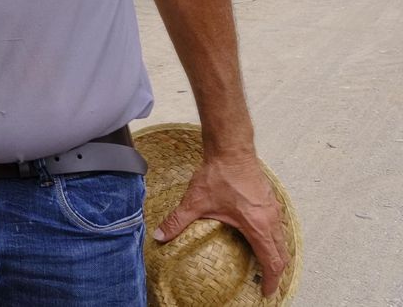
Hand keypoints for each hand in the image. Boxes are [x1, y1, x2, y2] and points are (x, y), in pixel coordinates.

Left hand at [152, 155, 290, 296]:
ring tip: (267, 266)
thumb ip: (178, 221)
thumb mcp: (195, 202)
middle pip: (282, 253)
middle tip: (267, 283)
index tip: (267, 292)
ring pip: (282, 239)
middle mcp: (271, 219)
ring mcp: (273, 208)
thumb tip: (160, 235)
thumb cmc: (219, 175)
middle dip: (276, 271)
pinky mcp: (270, 200)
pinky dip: (275, 239)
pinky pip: (279, 226)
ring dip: (277, 254)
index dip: (272, 279)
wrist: (231, 150)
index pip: (272, 260)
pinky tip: (263, 239)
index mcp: (258, 226)